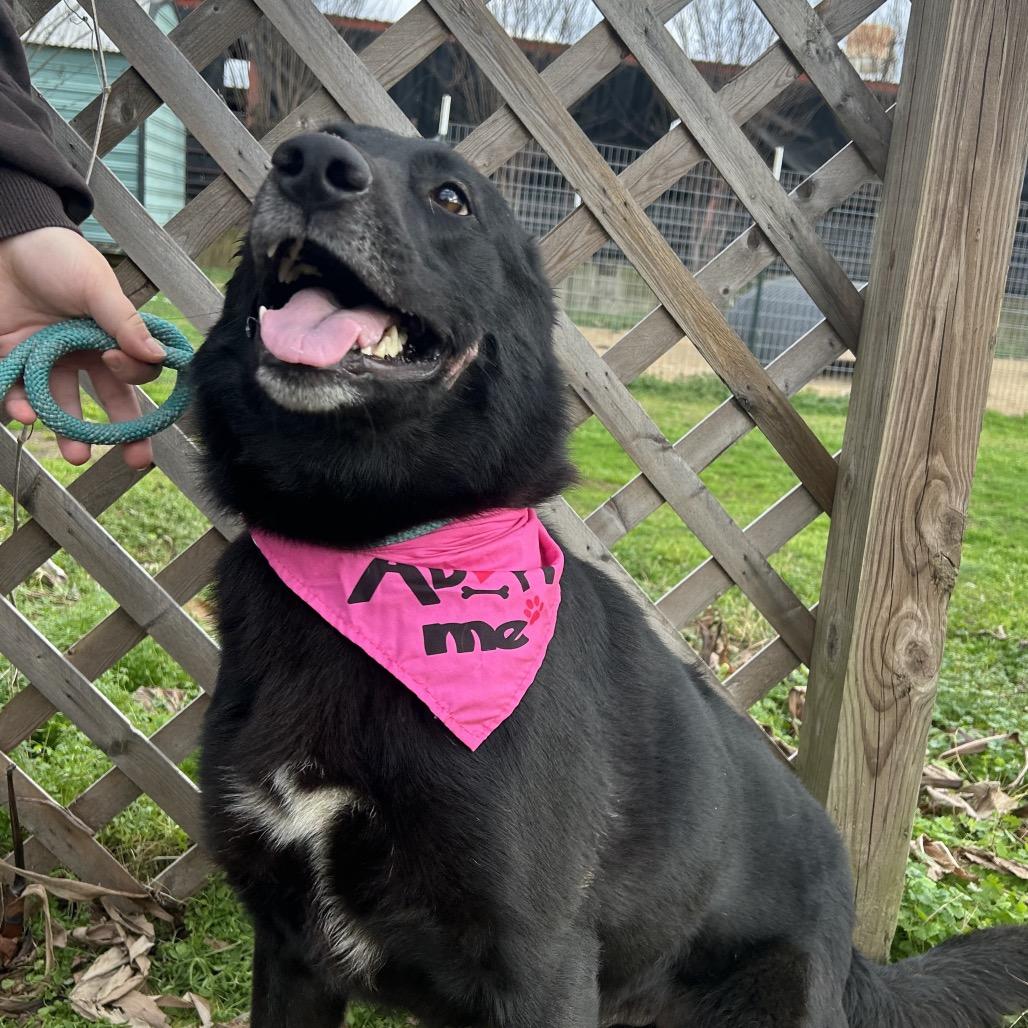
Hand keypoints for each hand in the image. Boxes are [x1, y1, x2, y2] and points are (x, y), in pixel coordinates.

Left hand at [0, 227, 167, 467]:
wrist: (4, 236)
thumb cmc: (57, 256)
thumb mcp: (97, 285)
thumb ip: (125, 322)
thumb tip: (159, 356)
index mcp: (110, 336)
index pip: (134, 371)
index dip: (133, 375)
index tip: (117, 362)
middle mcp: (82, 353)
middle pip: (106, 399)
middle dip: (123, 432)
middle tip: (136, 460)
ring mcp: (47, 358)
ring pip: (63, 404)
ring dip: (70, 430)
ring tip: (77, 455)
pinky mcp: (12, 358)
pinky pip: (18, 391)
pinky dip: (21, 405)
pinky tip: (25, 413)